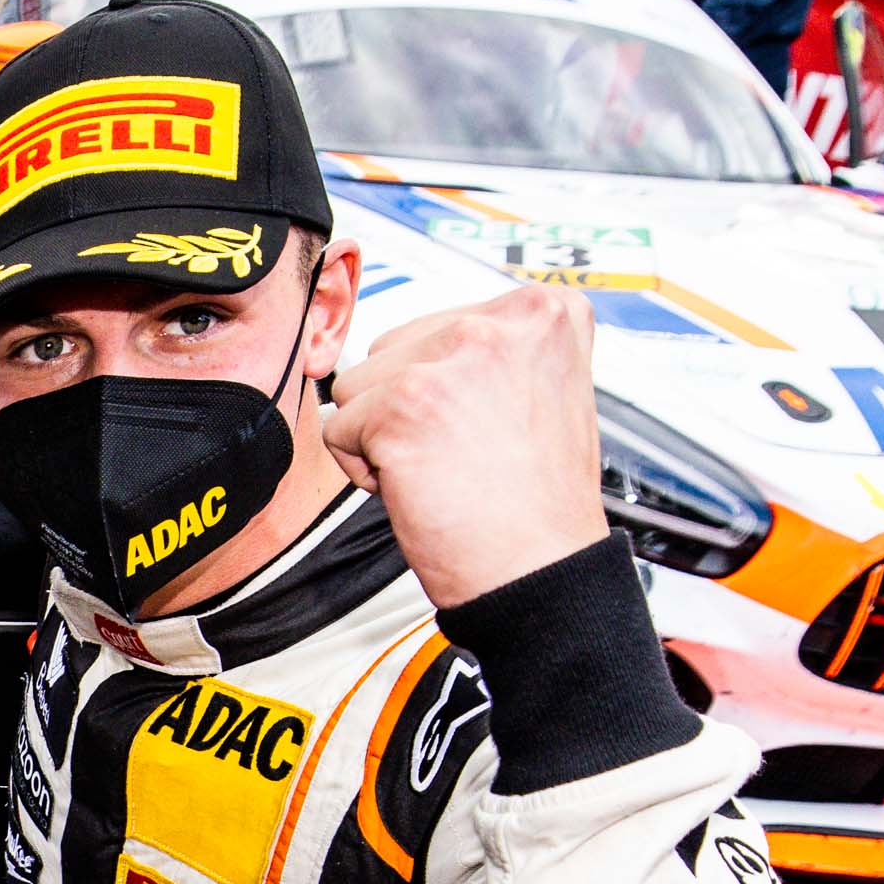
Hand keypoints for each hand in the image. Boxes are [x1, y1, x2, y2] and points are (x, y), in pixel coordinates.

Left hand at [311, 282, 605, 608]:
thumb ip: (489, 353)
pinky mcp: (404, 404)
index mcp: (545, 311)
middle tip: (464, 456)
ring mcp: (451, 360)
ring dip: (382, 436)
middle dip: (406, 407)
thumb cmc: (538, 502)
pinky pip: (338, 430)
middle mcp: (501, 323)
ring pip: (357, 386)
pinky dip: (364, 471)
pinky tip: (421, 488)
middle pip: (390, 350)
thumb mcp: (540, 391)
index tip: (488, 428)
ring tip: (444, 469)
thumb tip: (417, 344)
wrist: (540, 572)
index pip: (436, 329)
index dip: (443, 389)